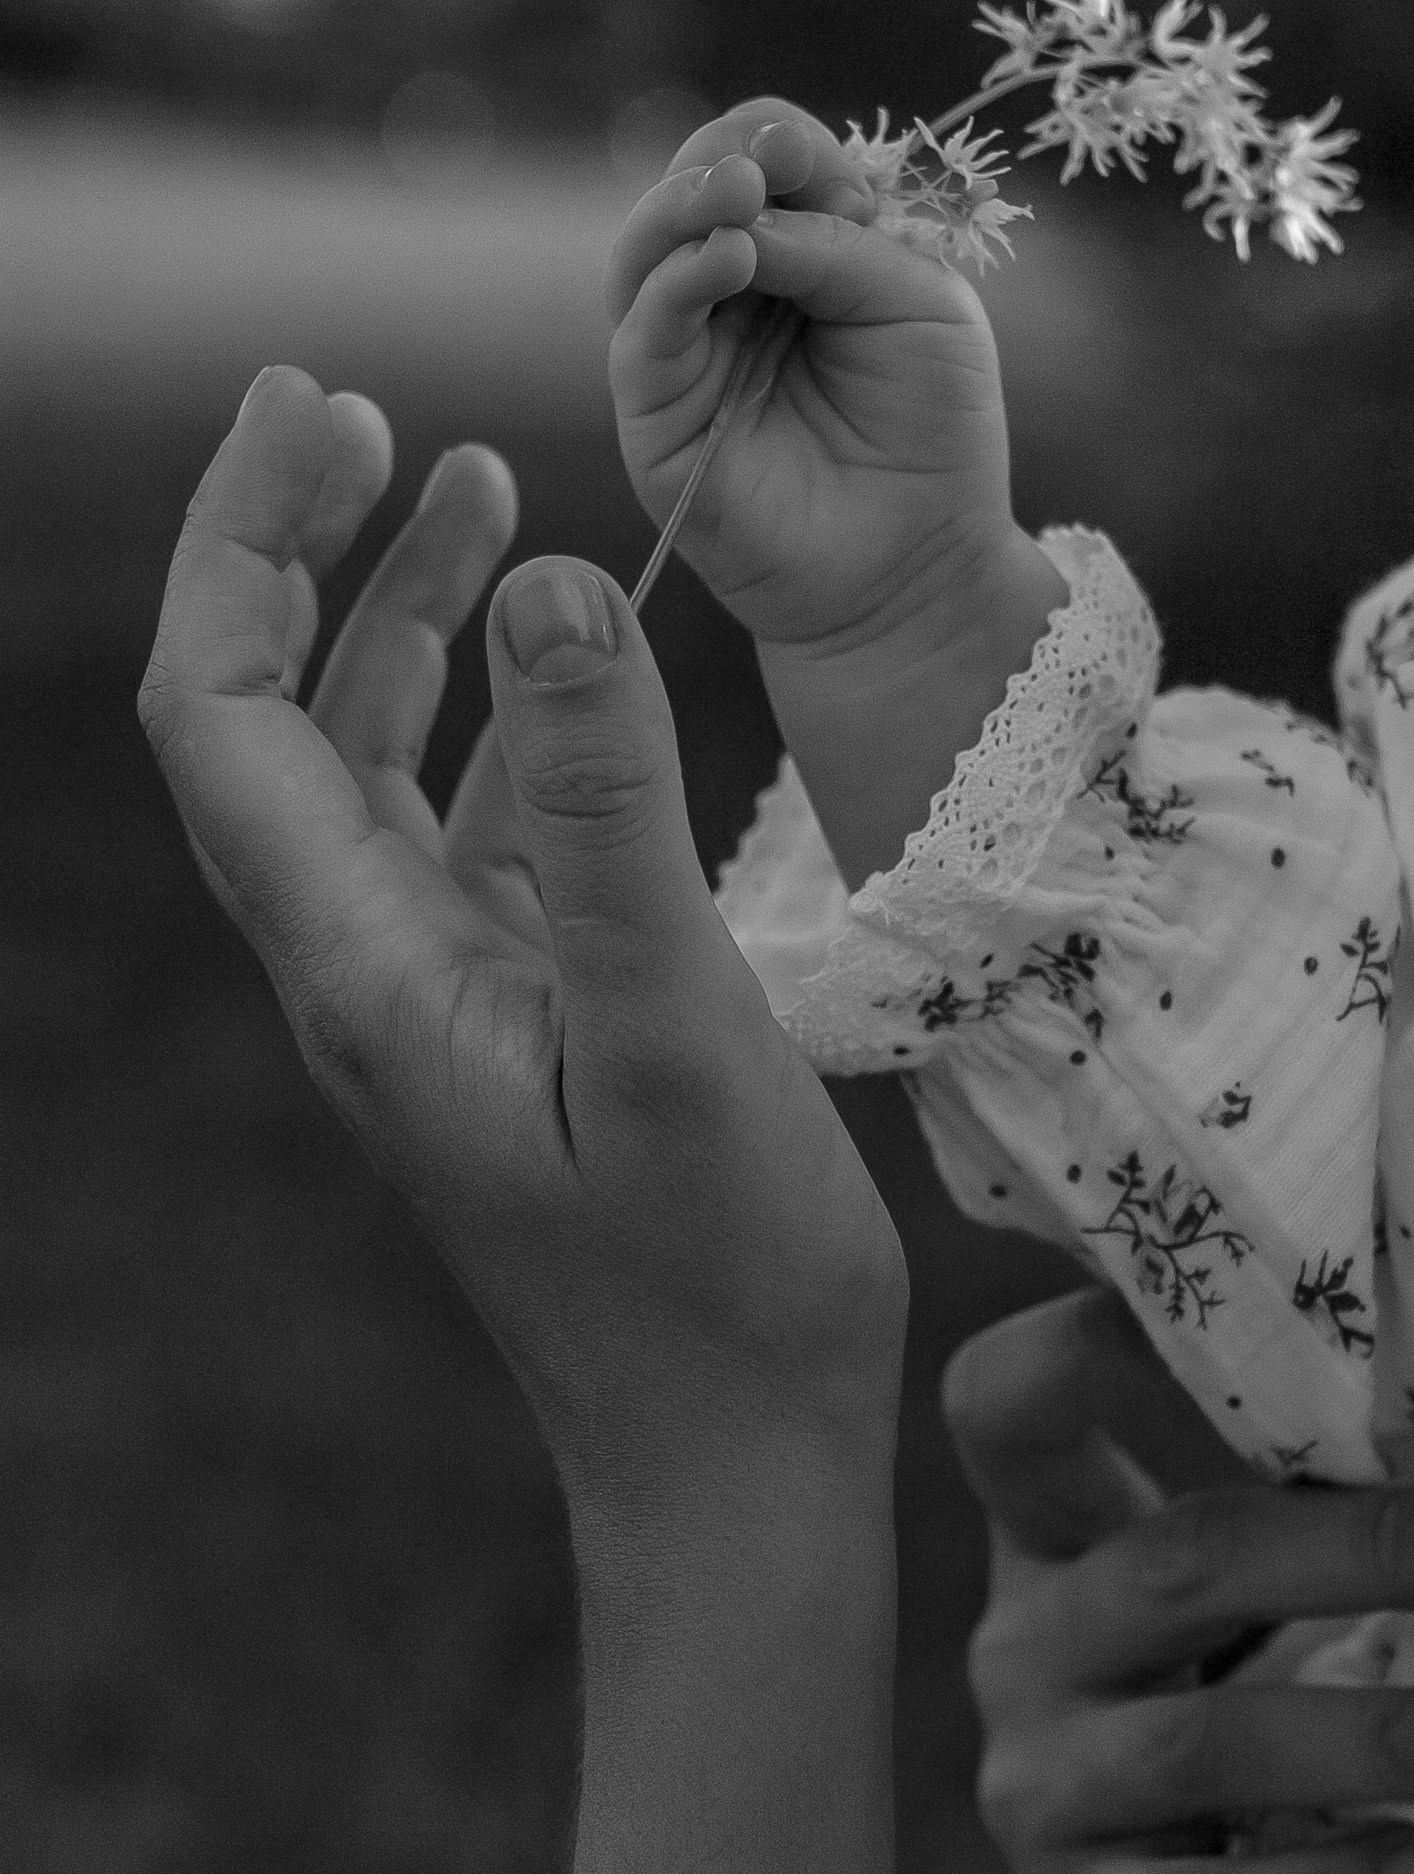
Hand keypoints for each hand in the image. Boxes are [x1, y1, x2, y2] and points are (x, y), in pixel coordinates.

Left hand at [138, 365, 907, 1564]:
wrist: (733, 1470)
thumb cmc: (714, 1282)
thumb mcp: (676, 1029)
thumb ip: (610, 807)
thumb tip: (545, 582)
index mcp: (363, 967)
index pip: (220, 716)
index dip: (241, 547)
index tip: (320, 406)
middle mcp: (366, 969)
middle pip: (266, 719)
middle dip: (296, 550)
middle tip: (357, 403)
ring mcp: (438, 993)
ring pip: (372, 764)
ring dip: (401, 616)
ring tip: (473, 479)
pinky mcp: (519, 1016)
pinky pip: (475, 827)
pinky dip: (504, 715)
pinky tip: (575, 657)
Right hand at [605, 97, 1040, 662]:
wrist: (920, 567)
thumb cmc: (931, 433)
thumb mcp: (921, 308)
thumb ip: (844, 245)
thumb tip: (753, 203)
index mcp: (796, 252)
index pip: (757, 161)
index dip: (785, 146)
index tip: (833, 170)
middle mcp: (725, 291)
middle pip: (688, 190)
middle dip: (725, 159)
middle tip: (768, 158)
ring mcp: (682, 352)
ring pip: (646, 252)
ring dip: (684, 205)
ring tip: (734, 190)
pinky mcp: (655, 418)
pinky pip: (643, 334)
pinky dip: (676, 283)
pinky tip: (725, 257)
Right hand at [944, 1287, 1413, 1873]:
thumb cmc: (1235, 1672)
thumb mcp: (1238, 1573)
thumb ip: (1311, 1492)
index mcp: (1049, 1524)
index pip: (1011, 1399)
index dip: (1094, 1343)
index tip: (1267, 1310)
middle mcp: (1023, 1639)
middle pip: (1179, 1559)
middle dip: (1371, 1552)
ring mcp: (1035, 1782)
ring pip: (1201, 1743)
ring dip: (1386, 1738)